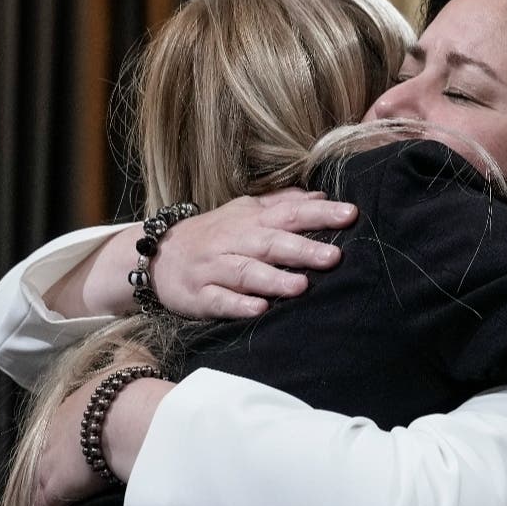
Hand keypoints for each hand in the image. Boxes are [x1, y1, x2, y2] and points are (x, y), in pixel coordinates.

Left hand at [32, 370, 173, 505]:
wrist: (129, 415)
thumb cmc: (130, 390)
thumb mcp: (129, 362)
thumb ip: (127, 356)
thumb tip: (132, 344)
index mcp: (70, 406)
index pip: (62, 427)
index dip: (67, 440)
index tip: (73, 448)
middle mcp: (52, 433)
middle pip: (42, 455)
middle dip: (46, 467)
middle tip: (50, 480)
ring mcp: (50, 461)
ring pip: (35, 481)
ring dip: (37, 493)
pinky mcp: (55, 487)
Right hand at [152, 189, 357, 318]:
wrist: (155, 254)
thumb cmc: (214, 234)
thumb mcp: (245, 212)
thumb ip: (283, 204)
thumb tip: (321, 195)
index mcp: (250, 220)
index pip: (289, 212)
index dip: (320, 213)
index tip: (351, 214)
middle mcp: (233, 241)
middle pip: (271, 243)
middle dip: (303, 249)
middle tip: (334, 257)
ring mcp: (214, 269)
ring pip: (245, 272)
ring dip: (273, 279)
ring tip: (301, 286)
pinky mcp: (199, 296)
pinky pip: (218, 300)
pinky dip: (238, 305)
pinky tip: (259, 310)